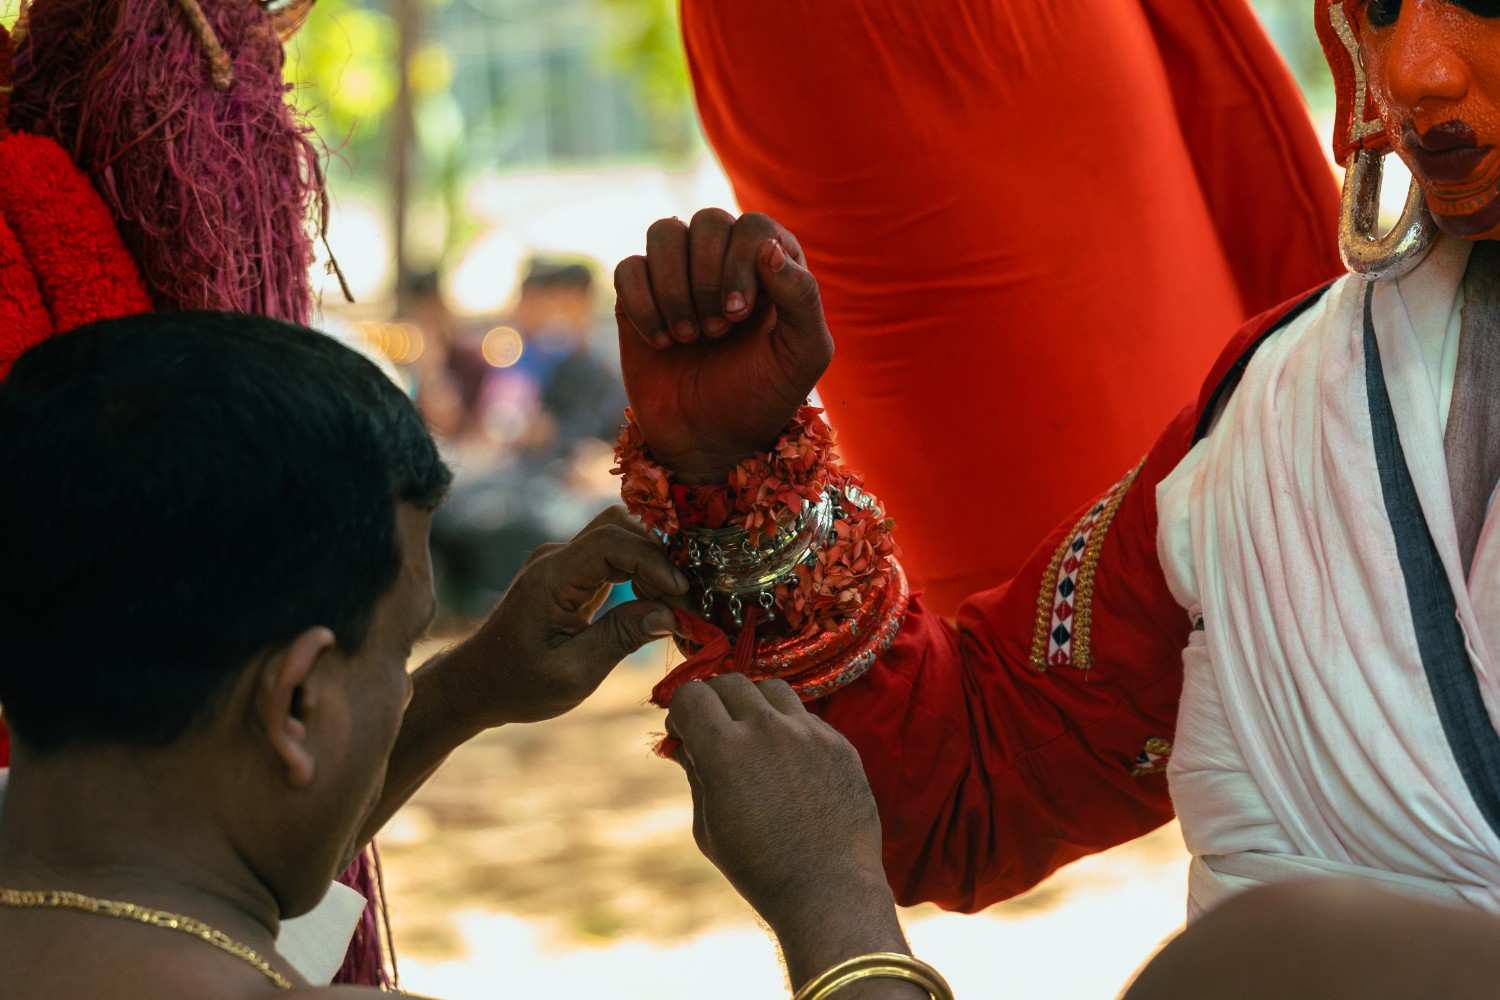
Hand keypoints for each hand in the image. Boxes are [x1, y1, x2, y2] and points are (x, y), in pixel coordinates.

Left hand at [444, 507, 689, 726]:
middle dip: (659, 557)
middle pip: (619, 528)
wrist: (478, 684)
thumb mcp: (573, 673)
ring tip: (677, 604)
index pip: (611, 542)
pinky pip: (614, 560)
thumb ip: (621, 638)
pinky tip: (659, 604)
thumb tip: (671, 614)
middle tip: (687, 600)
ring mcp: (563, 563)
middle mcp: (556, 558)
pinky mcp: (572, 575)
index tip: (682, 595)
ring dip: (653, 565)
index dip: (653, 561)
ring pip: (621, 539)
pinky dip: (642, 575)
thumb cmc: (518, 685)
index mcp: (550, 577)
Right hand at [615, 210, 833, 481]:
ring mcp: (679, 273)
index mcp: (771, 264)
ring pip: (664, 232)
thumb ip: (801, 297)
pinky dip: (643, 305)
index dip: (740, 264)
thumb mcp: (802, 355)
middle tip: (715, 331)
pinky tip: (662, 343)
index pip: (754, 226)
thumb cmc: (763, 396)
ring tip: (688, 337)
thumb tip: (767, 246)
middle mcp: (724, 259)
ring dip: (673, 288)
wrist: (710, 440)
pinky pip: (629, 267)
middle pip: (707, 221)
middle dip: (707, 278)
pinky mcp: (639, 294)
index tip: (738, 316)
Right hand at [666, 675, 887, 931]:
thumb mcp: (709, 826)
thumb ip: (695, 773)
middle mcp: (767, 729)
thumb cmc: (759, 868)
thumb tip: (684, 743)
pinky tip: (789, 764)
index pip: (691, 694)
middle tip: (714, 730)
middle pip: (729, 682)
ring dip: (754, 705)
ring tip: (754, 739)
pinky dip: (789, 729)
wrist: (829, 890)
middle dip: (713, 702)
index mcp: (725, 749)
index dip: (680, 711)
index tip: (683, 732)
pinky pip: (806, 718)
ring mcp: (808, 732)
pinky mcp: (839, 743)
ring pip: (771, 689)